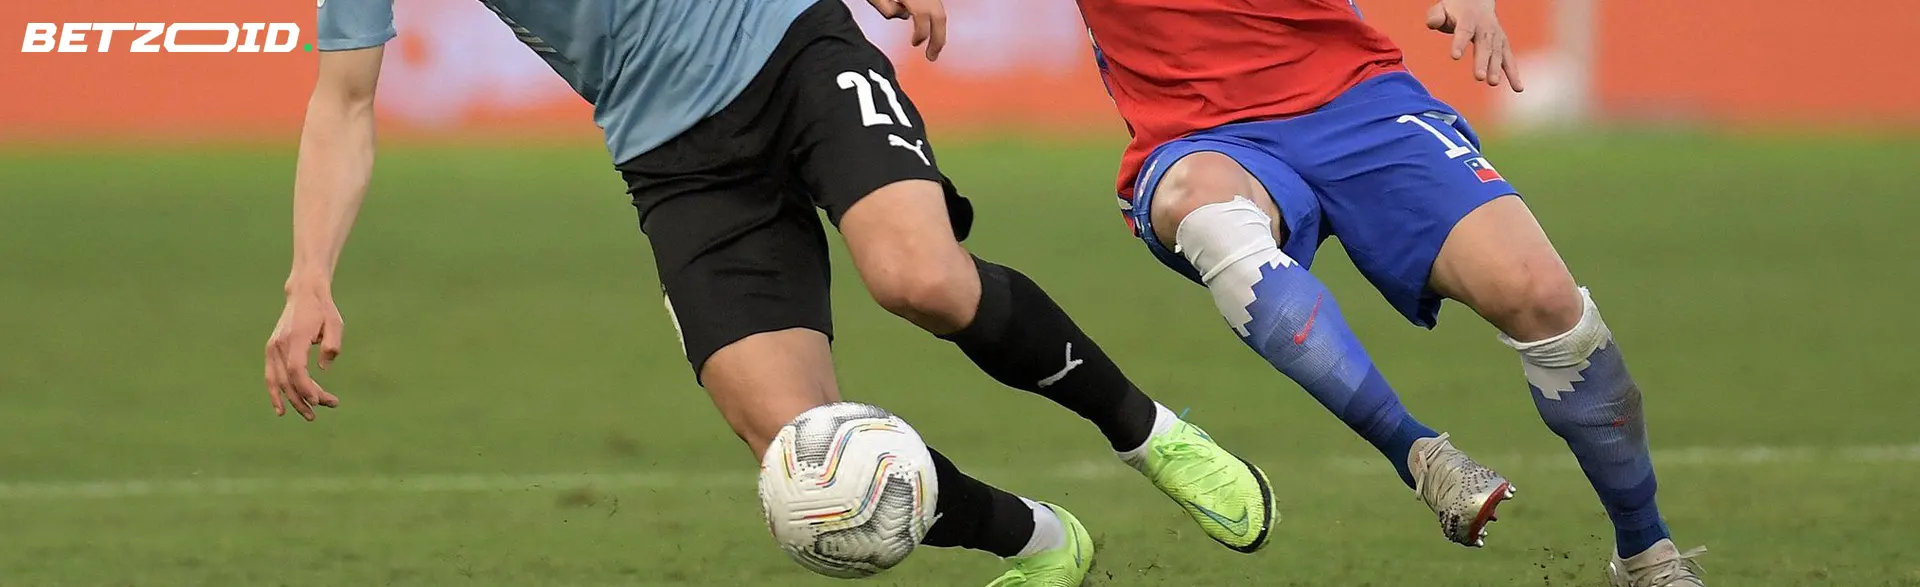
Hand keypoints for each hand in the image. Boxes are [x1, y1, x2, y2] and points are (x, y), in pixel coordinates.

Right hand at [264, 286, 343, 419]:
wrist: (304, 294)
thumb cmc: (323, 310)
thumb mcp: (335, 324)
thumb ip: (332, 346)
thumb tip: (323, 369)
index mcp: (294, 338)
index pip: (296, 369)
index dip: (306, 387)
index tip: (319, 400)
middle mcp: (279, 345)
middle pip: (288, 379)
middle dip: (306, 398)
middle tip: (327, 407)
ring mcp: (272, 348)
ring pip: (278, 382)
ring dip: (293, 401)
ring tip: (310, 416)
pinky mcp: (272, 350)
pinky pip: (271, 376)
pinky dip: (275, 393)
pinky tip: (282, 409)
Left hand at [866, 0, 946, 60]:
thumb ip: (887, 8)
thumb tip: (902, 16)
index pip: (923, 20)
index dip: (921, 35)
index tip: (915, 44)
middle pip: (940, 17)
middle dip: (938, 40)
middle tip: (932, 56)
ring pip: (941, 11)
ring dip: (939, 29)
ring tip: (935, 45)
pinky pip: (936, 5)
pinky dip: (935, 18)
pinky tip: (928, 24)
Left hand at [1426, 0, 1524, 91]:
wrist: (1477, 0)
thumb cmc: (1455, 9)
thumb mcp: (1442, 9)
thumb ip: (1436, 17)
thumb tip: (1433, 24)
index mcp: (1468, 18)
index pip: (1463, 31)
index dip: (1459, 43)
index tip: (1455, 56)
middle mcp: (1485, 27)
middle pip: (1484, 45)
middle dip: (1482, 61)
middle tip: (1479, 77)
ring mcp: (1496, 36)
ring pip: (1497, 53)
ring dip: (1496, 68)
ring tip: (1493, 83)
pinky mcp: (1503, 44)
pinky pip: (1509, 59)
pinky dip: (1513, 74)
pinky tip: (1518, 88)